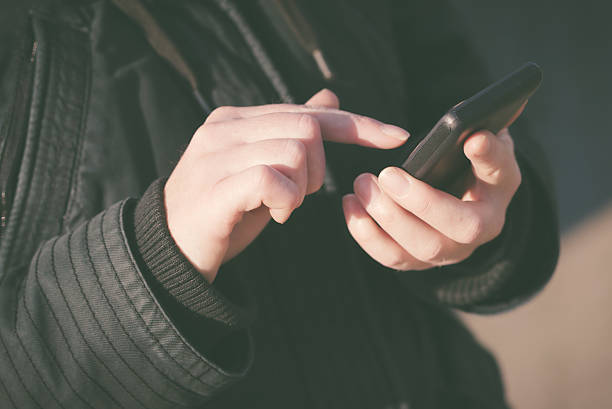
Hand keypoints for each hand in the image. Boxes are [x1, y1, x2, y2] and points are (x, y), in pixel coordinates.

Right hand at [164, 89, 409, 281]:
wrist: (171, 249)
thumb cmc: (224, 209)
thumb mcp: (262, 167)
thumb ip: (291, 133)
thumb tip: (329, 98)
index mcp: (237, 119)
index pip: (309, 111)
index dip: (357, 124)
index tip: (397, 136)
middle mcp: (224, 127)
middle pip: (306, 127)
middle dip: (320, 167)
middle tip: (300, 195)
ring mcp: (216, 154)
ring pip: (294, 150)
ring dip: (302, 187)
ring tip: (282, 207)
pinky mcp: (215, 187)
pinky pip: (272, 178)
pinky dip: (286, 200)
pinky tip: (274, 214)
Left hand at [342, 128, 521, 270]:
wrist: (450, 194)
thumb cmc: (459, 161)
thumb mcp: (473, 140)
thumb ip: (473, 133)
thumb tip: (469, 128)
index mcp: (500, 186)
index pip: (501, 171)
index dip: (489, 156)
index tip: (473, 139)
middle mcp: (483, 226)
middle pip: (463, 227)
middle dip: (422, 202)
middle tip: (387, 175)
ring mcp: (451, 249)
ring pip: (424, 248)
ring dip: (388, 217)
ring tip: (361, 185)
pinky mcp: (419, 260)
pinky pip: (392, 256)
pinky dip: (366, 233)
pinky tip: (350, 203)